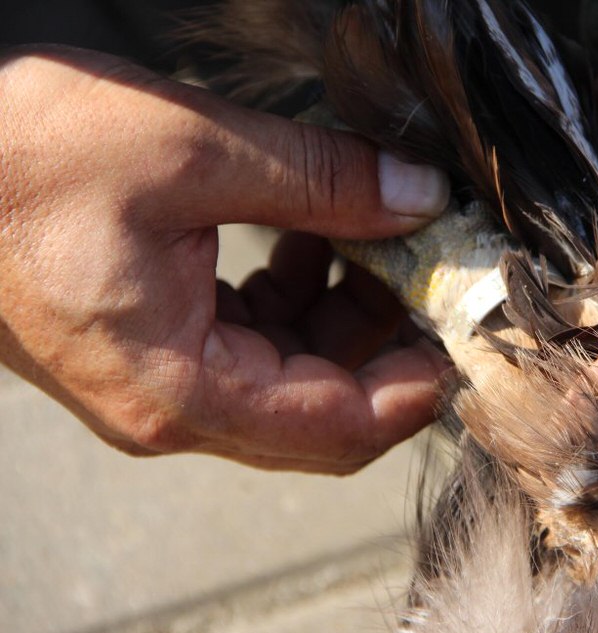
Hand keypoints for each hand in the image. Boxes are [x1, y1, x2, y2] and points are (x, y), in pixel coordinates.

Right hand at [0, 46, 449, 473]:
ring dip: (346, 310)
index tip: (463, 333)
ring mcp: (161, 381)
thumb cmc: (16, 159)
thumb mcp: (190, 149)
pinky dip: (297, 295)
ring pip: (294, 373)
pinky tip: (309, 233)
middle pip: (324, 409)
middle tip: (431, 266)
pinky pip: (255, 342)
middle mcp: (171, 407)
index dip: (416, 390)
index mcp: (180, 390)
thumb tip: (420, 197)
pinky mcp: (154, 344)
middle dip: (389, 340)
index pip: (337, 430)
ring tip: (372, 231)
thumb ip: (321, 181)